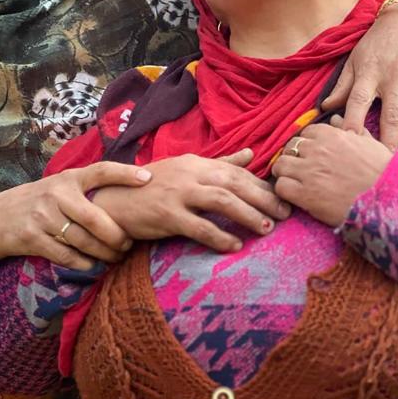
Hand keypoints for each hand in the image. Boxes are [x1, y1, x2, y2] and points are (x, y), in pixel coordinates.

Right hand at [0, 162, 151, 287]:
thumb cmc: (41, 201)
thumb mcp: (61, 185)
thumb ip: (88, 187)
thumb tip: (132, 191)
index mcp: (68, 178)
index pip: (101, 171)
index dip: (125, 173)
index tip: (147, 177)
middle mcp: (56, 194)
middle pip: (96, 219)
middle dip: (117, 236)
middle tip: (128, 244)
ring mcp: (43, 217)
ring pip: (84, 241)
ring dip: (104, 254)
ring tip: (116, 257)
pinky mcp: (33, 239)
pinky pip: (67, 256)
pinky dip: (85, 264)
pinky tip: (94, 266)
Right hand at [93, 149, 290, 252]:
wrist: (112, 200)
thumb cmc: (151, 186)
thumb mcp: (186, 168)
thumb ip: (220, 162)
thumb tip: (251, 153)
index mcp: (196, 162)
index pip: (236, 171)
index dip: (261, 184)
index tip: (282, 197)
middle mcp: (190, 174)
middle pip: (234, 183)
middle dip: (263, 198)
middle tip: (285, 214)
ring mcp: (178, 194)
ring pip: (221, 201)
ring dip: (247, 215)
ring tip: (266, 228)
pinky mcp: (166, 214)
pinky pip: (199, 227)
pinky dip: (219, 236)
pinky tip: (235, 245)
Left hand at [271, 116, 392, 226]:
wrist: (389, 201)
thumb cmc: (384, 173)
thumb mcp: (370, 144)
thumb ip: (349, 129)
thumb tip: (334, 117)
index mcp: (332, 135)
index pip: (306, 133)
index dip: (307, 145)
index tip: (312, 156)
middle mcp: (317, 150)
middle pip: (290, 147)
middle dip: (294, 158)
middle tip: (301, 170)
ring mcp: (309, 171)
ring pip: (281, 165)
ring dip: (285, 173)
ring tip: (295, 183)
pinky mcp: (305, 194)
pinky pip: (281, 187)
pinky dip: (284, 191)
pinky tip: (296, 196)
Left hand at [322, 1, 397, 152]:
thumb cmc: (379, 42)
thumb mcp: (357, 59)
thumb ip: (343, 85)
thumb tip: (325, 108)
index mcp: (369, 73)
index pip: (358, 102)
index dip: (353, 124)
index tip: (348, 146)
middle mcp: (392, 76)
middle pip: (390, 113)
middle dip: (387, 140)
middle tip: (383, 166)